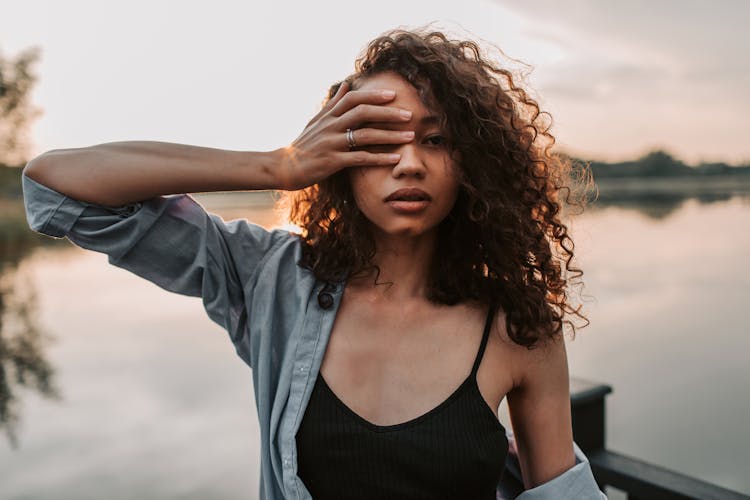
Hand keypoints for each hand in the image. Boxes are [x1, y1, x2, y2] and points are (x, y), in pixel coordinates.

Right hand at [273, 82, 414, 189]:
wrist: (283, 167)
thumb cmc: (303, 144)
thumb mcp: (317, 121)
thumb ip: (334, 103)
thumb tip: (347, 83)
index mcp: (329, 116)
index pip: (353, 99)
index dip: (374, 95)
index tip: (393, 95)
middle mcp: (331, 126)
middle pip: (363, 113)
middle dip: (388, 113)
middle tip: (409, 115)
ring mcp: (331, 143)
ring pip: (365, 135)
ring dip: (390, 136)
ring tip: (410, 137)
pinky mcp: (332, 161)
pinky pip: (360, 158)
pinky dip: (379, 157)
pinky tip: (395, 158)